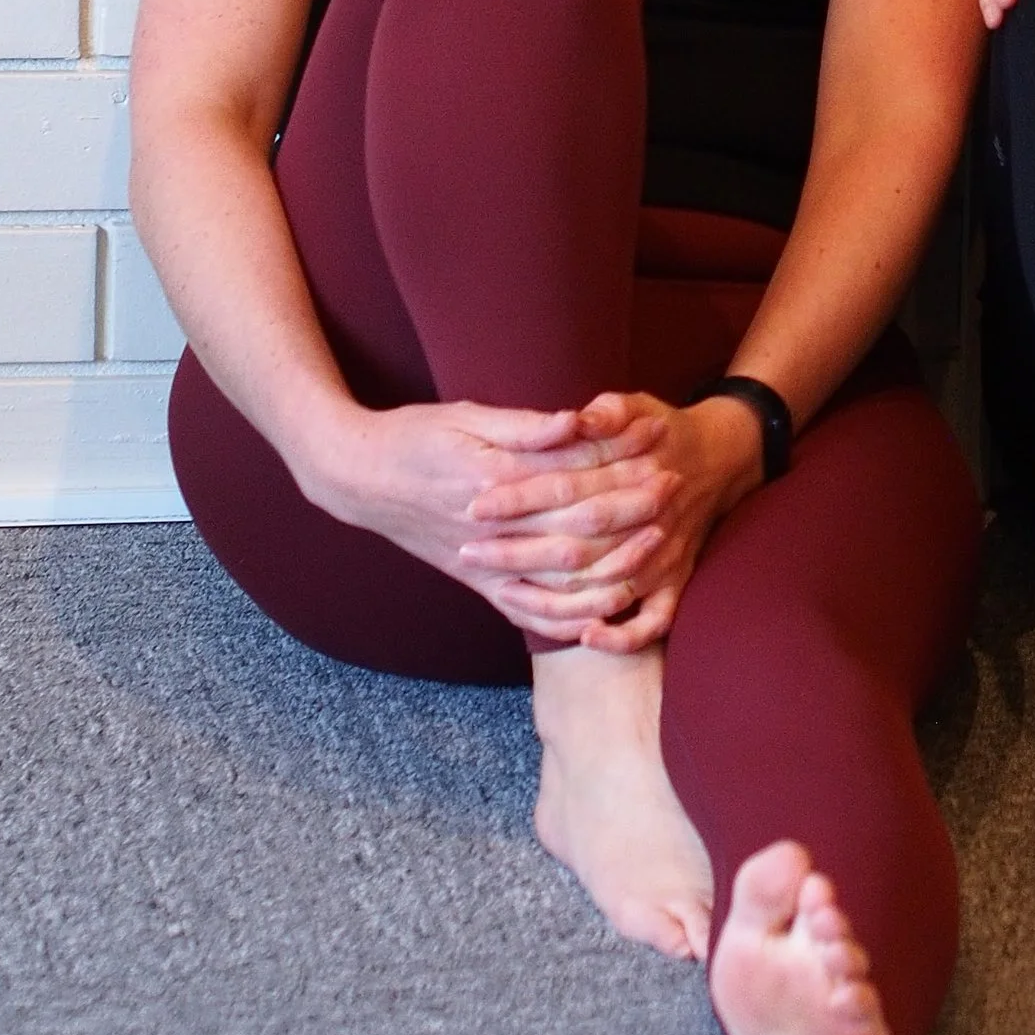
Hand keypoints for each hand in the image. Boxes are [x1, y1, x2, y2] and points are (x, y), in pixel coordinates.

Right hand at [310, 393, 671, 645]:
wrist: (357, 479)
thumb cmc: (415, 436)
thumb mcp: (466, 417)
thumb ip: (525, 426)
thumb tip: (577, 419)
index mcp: (493, 480)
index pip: (573, 470)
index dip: (620, 455)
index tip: (660, 437)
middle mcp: (493, 529)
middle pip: (578, 524)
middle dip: (632, 507)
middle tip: (676, 488)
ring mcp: (485, 563)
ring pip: (561, 577)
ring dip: (614, 563)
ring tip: (657, 545)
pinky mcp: (478, 583)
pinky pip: (529, 612)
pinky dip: (568, 618)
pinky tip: (606, 613)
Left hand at [460, 387, 760, 652]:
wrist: (720, 458)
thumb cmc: (663, 430)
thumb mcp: (637, 404)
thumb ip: (607, 411)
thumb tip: (576, 419)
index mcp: (636, 471)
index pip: (566, 488)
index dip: (518, 498)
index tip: (475, 505)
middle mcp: (651, 519)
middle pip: (575, 545)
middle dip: (516, 551)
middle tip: (468, 552)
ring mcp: (666, 556)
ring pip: (605, 588)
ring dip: (552, 595)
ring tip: (500, 588)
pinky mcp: (677, 580)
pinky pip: (653, 620)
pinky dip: (623, 635)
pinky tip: (586, 635)